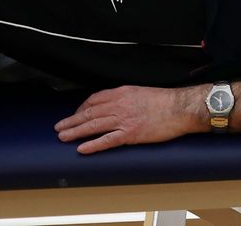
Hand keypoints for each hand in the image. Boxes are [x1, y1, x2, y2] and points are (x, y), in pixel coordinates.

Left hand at [55, 85, 199, 154]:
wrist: (180, 108)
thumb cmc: (165, 101)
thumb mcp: (141, 92)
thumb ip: (126, 97)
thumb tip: (115, 104)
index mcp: (122, 93)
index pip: (95, 100)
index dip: (81, 108)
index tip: (75, 114)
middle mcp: (119, 105)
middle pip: (89, 113)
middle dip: (72, 120)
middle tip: (59, 127)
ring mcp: (124, 120)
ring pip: (93, 126)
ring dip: (76, 132)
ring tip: (63, 137)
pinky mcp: (130, 134)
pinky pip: (107, 140)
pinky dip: (93, 145)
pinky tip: (82, 149)